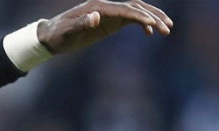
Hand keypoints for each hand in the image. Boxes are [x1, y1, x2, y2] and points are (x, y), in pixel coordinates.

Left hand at [38, 1, 171, 54]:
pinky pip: (129, 19)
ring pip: (136, 11)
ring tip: (166, 29)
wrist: (50, 36)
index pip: (125, 9)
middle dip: (153, 16)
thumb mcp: (68, 32)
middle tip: (167, 28)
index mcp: (98, 7)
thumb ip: (82, 24)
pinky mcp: (108, 22)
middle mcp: (106, 7)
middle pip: (136, 6)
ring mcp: (108, 13)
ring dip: (152, 17)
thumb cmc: (58, 35)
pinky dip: (141, 23)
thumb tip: (96, 17)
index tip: (154, 25)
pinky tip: (149, 33)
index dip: (141, 16)